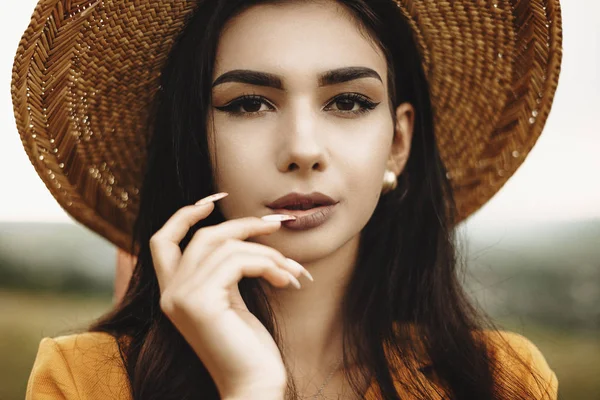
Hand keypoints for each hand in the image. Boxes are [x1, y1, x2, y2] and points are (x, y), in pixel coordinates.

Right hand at [149, 193, 311, 397]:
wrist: (252, 387)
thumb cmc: (248, 348)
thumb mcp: (231, 300)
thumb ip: (225, 270)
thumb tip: (244, 231)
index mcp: (173, 293)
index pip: (161, 241)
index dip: (184, 215)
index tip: (216, 200)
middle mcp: (170, 294)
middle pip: (203, 237)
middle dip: (243, 226)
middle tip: (277, 225)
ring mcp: (181, 298)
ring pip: (227, 248)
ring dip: (268, 253)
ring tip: (292, 272)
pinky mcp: (200, 303)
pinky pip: (239, 262)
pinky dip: (269, 265)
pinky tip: (287, 282)